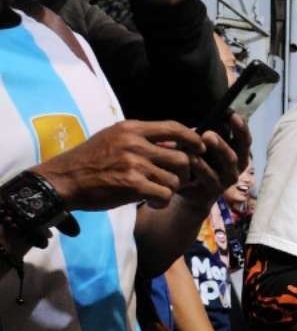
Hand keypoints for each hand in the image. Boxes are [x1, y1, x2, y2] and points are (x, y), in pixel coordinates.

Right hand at [30, 119, 203, 209]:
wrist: (63, 180)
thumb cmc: (89, 161)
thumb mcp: (113, 139)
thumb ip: (142, 140)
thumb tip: (176, 144)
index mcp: (131, 129)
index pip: (174, 128)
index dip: (193, 139)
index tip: (200, 149)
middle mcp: (135, 143)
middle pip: (182, 158)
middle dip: (184, 173)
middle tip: (175, 181)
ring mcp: (134, 163)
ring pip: (175, 179)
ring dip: (170, 190)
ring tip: (157, 193)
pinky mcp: (132, 184)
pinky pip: (165, 194)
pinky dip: (161, 202)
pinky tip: (151, 202)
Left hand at [178, 115, 250, 205]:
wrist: (193, 191)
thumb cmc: (202, 162)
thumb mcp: (208, 147)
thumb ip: (213, 134)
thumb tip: (215, 114)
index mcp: (239, 154)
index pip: (245, 140)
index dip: (240, 127)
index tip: (230, 113)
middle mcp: (236, 168)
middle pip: (234, 155)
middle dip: (222, 143)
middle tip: (208, 134)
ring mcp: (226, 181)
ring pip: (223, 167)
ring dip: (211, 156)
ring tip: (199, 145)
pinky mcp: (213, 191)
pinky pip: (207, 178)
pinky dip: (198, 167)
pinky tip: (188, 158)